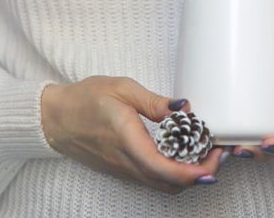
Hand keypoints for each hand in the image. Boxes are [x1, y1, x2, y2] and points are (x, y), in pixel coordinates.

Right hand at [41, 76, 222, 193]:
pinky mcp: (123, 171)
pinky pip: (153, 181)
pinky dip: (174, 175)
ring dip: (189, 177)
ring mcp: (124, 170)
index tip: (216, 158)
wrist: (55, 118)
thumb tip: (184, 107)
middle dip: (200, 175)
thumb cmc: (86, 99)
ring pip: (163, 186)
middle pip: (170, 184)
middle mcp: (127, 163)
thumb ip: (154, 102)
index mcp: (128, 141)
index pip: (166, 169)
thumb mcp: (122, 89)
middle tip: (218, 154)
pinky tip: (183, 157)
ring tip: (205, 155)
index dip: (196, 171)